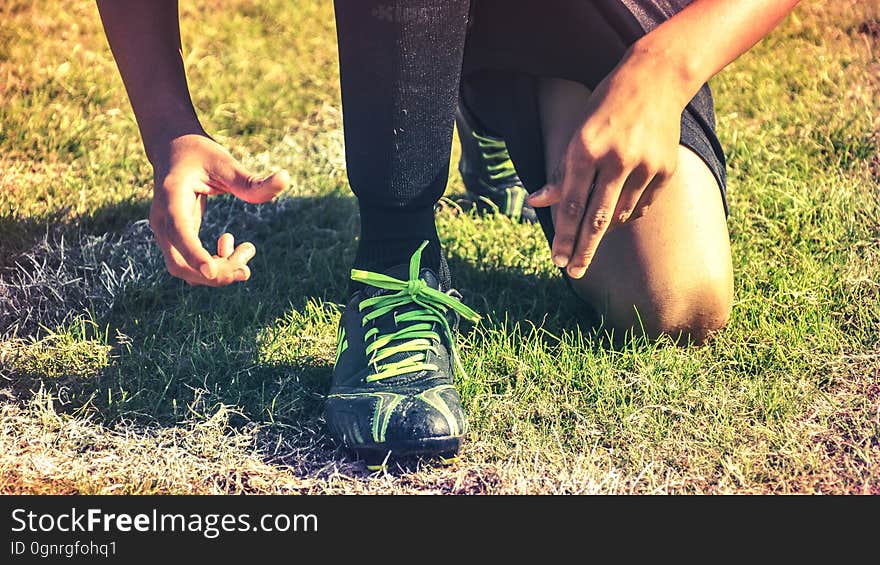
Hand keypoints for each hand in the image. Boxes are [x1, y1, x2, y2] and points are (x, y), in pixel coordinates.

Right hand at [148, 134, 288, 285]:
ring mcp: (166, 233)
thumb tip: (286, 179)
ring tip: (247, 249)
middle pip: (179, 263)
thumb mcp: (225, 163)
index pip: (178, 231)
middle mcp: (162, 220)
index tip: (212, 271)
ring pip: (184, 271)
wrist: (173, 150)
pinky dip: (214, 265)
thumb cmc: (200, 154)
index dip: (193, 253)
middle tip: (248, 264)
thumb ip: (251, 180)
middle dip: (215, 273)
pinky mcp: (175, 239)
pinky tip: (230, 243)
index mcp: (171, 196)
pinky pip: (190, 266)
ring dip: (218, 273)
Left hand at [526, 57, 686, 279]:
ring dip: (604, 227)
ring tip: (595, 229)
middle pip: (597, 220)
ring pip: (620, 215)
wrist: (656, 79)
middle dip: (583, 250)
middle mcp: (616, 159)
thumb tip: (537, 203)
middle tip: (573, 272)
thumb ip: (561, 173)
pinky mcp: (665, 169)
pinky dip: (628, 210)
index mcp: (587, 149)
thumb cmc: (606, 107)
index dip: (564, 236)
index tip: (558, 260)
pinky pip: (641, 205)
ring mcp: (645, 165)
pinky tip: (621, 200)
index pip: (572, 205)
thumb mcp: (577, 133)